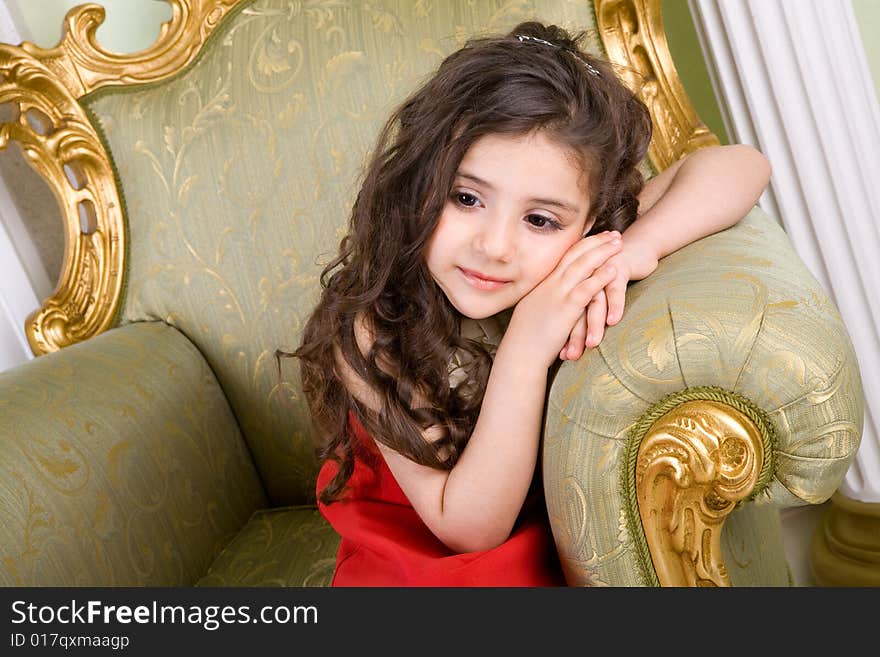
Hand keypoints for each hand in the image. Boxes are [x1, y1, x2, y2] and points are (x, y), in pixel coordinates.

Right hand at [501, 231, 622, 370]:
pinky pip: (586, 289)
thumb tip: (549, 298)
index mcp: (542, 284)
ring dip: (602, 253)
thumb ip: (543, 300)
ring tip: (619, 243)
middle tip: (613, 233)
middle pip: (574, 255)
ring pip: (582, 266)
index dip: (582, 245)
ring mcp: (557, 295)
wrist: (519, 354)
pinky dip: (600, 277)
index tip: (597, 236)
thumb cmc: (525, 339)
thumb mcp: (532, 312)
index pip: (563, 257)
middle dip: (595, 242)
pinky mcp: (565, 310)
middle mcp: (549, 284)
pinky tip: (614, 269)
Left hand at [559, 234, 658, 359]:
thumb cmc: (614, 277)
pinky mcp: (618, 268)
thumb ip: (584, 311)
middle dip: (572, 335)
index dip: (560, 336)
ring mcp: (599, 272)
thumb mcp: (595, 293)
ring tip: (592, 344)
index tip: (559, 357)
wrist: (636, 248)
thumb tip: (574, 341)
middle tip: (570, 356)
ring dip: (593, 324)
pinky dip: (615, 306)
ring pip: (594, 301)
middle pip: (574, 310)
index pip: (562, 314)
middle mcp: (582, 278)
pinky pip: (615, 289)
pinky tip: (613, 321)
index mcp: (571, 284)